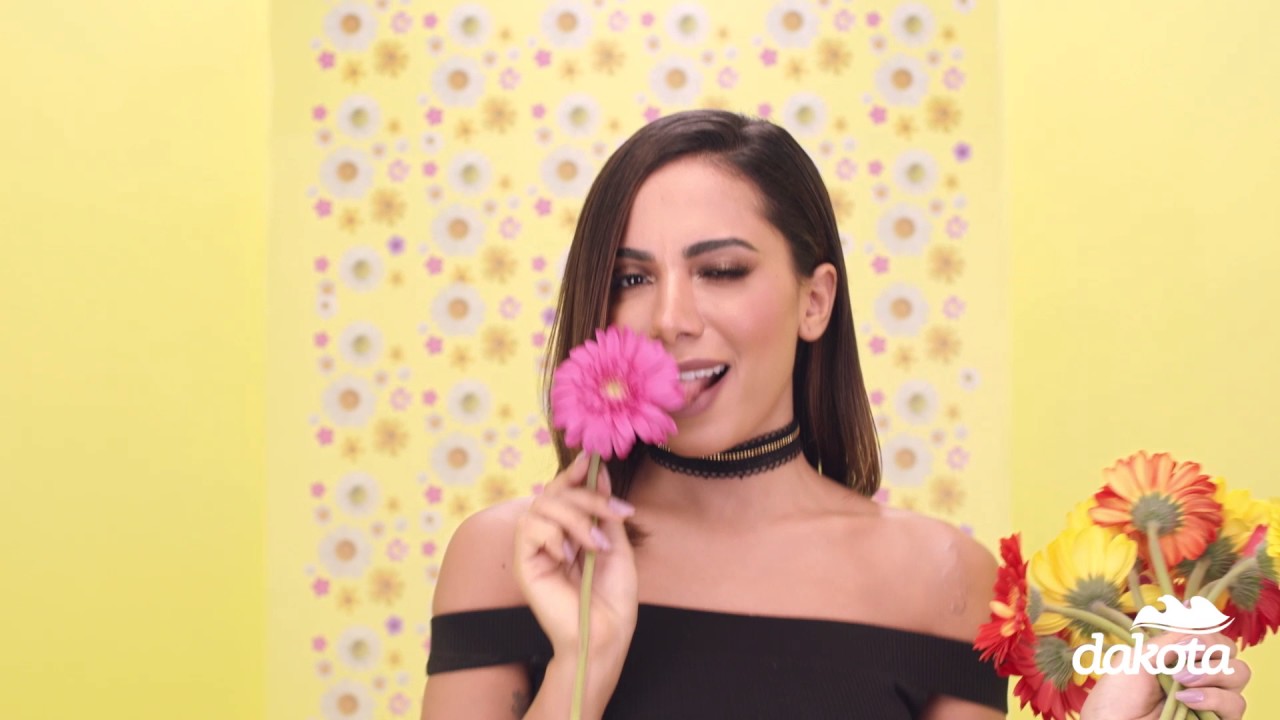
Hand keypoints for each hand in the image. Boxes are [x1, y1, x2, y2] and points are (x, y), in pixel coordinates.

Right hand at [513, 453, 638, 662]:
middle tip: (613, 512)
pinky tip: (568, 555)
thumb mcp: (617, 545)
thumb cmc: (613, 598)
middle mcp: (549, 537)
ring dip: (574, 518)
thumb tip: (599, 473)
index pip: (562, 491)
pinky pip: (529, 529)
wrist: (606, 634)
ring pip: (541, 507)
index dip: (573, 473)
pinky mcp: (524, 564)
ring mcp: (535, 550)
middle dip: (586, 496)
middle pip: (553, 493)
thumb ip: (605, 512)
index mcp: (569, 531)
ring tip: (594, 545)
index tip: (591, 461)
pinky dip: (553, 535)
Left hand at [1081, 632, 1249, 719]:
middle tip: (1180, 656)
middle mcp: (1198, 674)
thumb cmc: (1117, 693)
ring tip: (1179, 681)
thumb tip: (1194, 608)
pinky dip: (1214, 697)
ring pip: (1239, 674)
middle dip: (1209, 647)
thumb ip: (1172, 638)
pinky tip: (1187, 698)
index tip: (1185, 631)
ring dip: (1210, 672)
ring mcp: (1210, 698)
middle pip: (1229, 651)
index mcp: (1179, 656)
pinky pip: (1236, 704)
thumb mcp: (1140, 656)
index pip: (1210, 634)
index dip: (1204, 629)